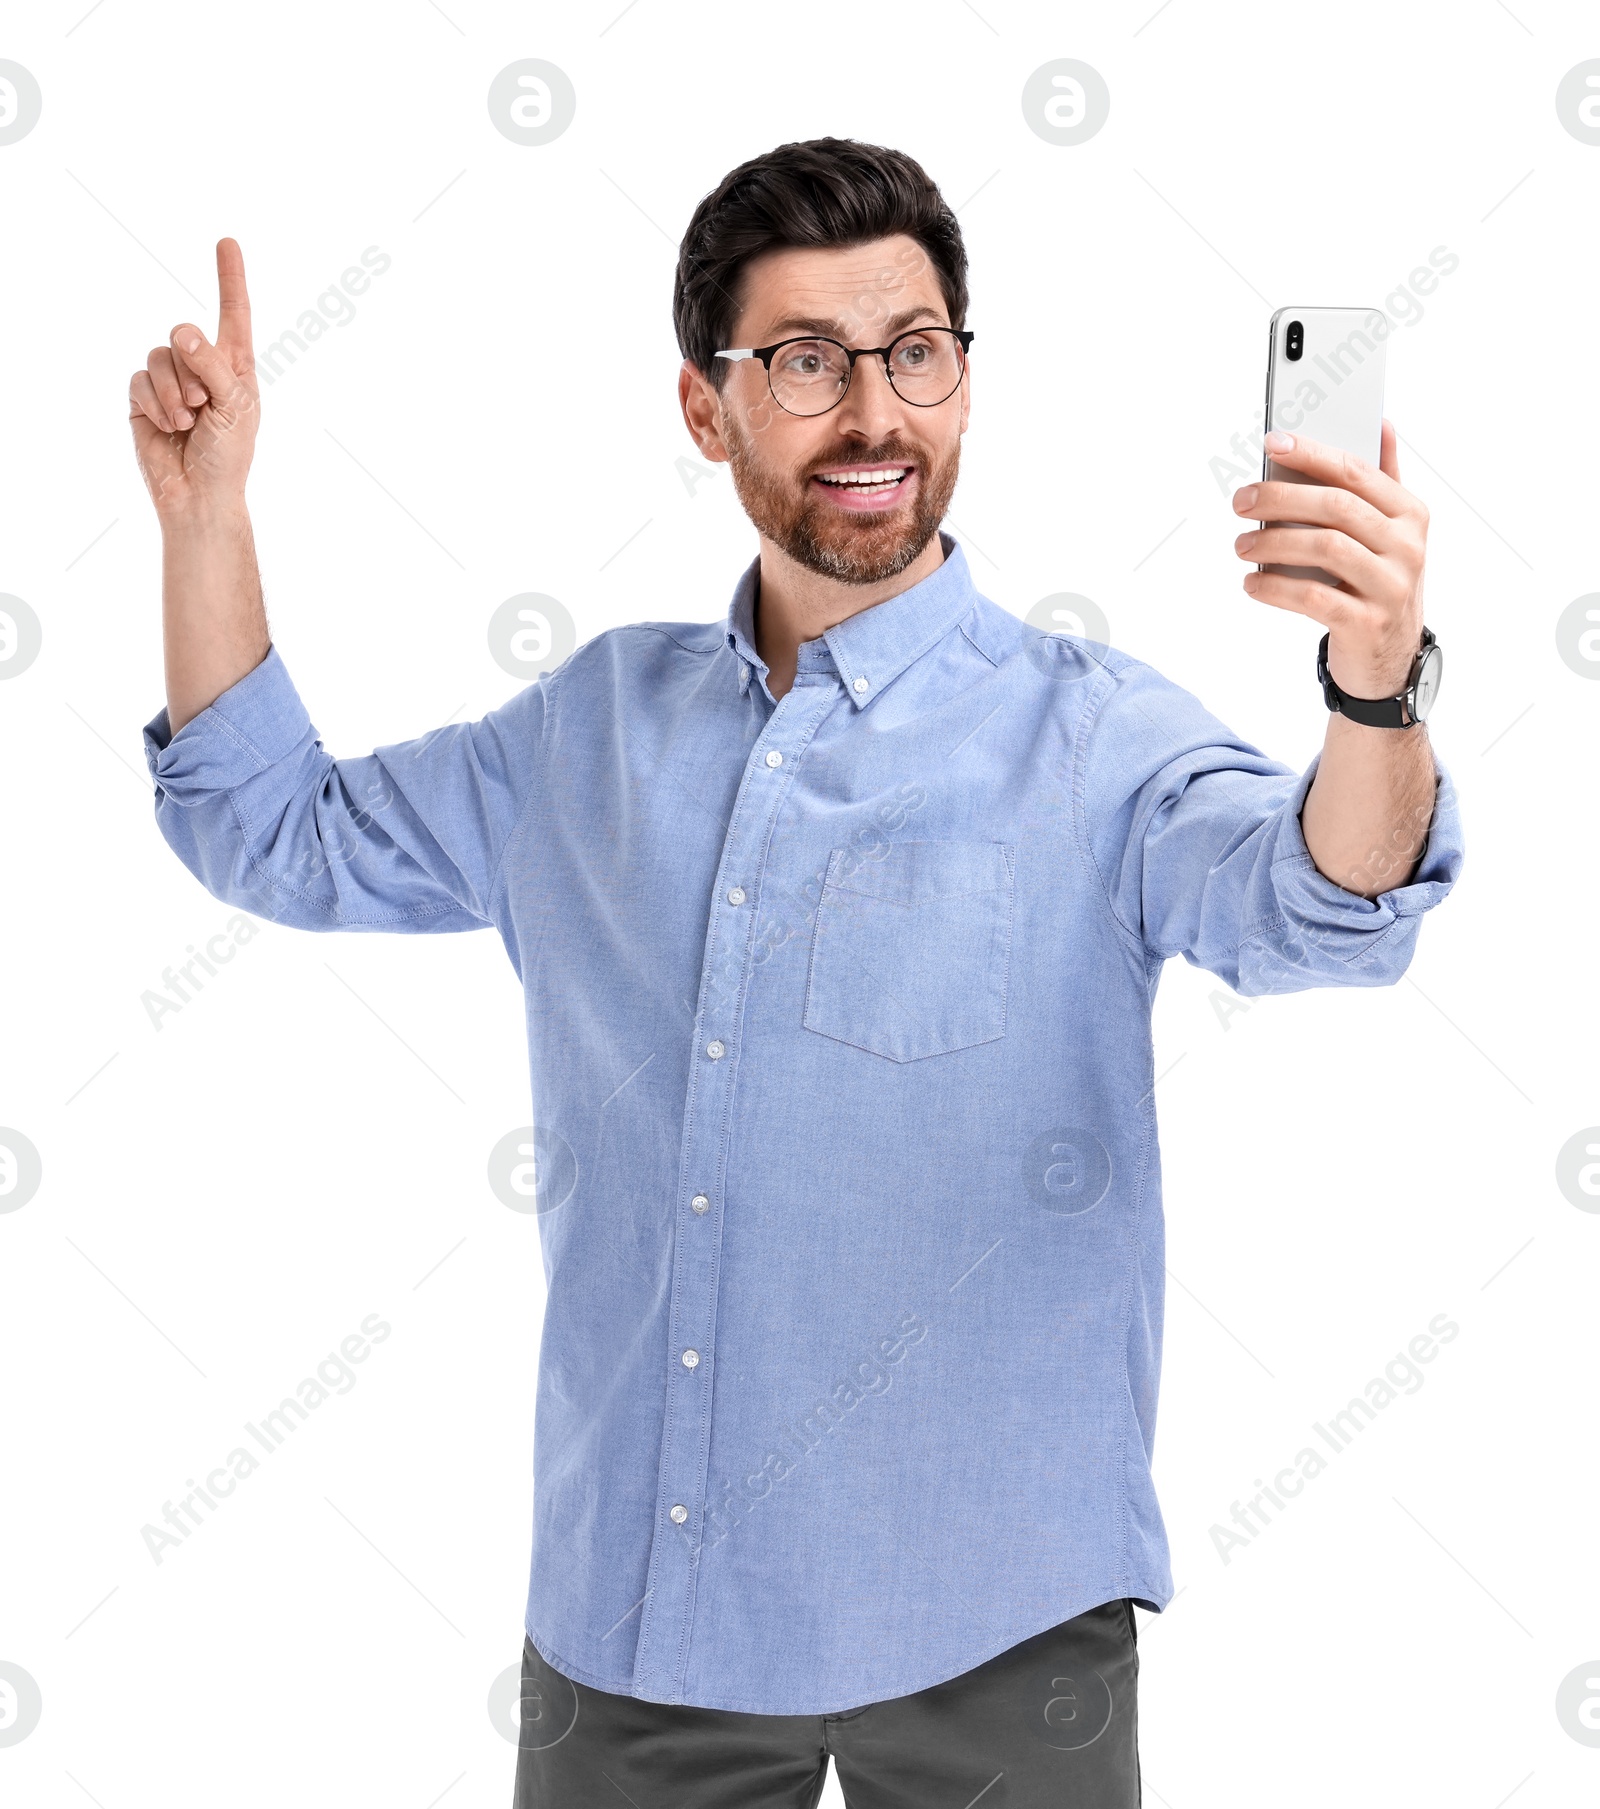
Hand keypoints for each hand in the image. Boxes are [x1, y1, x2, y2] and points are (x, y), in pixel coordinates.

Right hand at [129, 237, 258, 520]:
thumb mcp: (236, 408)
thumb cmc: (229, 456)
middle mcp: (202, 367)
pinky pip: (139, 380)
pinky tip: (168, 427)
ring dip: (174, 392)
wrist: (199, 496)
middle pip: (184, 336)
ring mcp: (171, 381)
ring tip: (188, 423)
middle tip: (205, 407)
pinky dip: (154, 403)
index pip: (233, 314)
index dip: (230, 278)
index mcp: (235, 366)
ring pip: (159, 356)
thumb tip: (183, 333)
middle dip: (193, 372)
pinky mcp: (144, 398)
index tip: (227, 242)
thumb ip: (214, 366)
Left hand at [1230, 422, 1427, 699]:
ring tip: (1241, 544)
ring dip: (1272, 542)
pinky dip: (1274, 587)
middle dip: (1280, 498)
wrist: (1389, 659)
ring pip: (1323, 547)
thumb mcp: (1390, 533)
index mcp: (1410, 513)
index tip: (1272, 443)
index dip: (1312, 454)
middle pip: (1335, 507)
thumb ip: (1383, 481)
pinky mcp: (1367, 624)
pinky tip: (1252, 582)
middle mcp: (1408, 546)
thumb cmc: (1377, 584)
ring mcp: (1390, 586)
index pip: (1356, 472)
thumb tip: (1381, 424)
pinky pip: (1311, 597)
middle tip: (1240, 501)